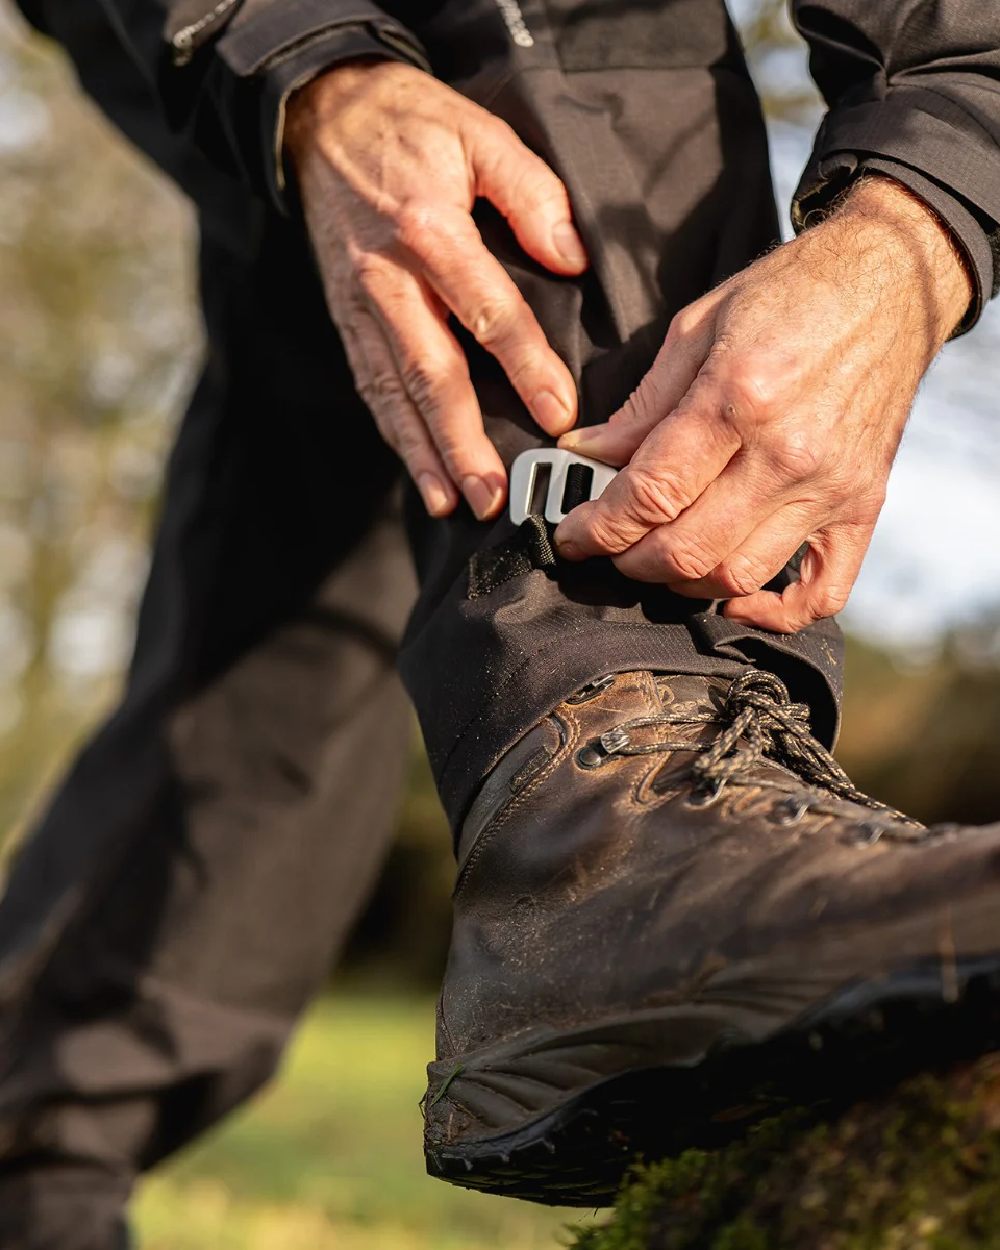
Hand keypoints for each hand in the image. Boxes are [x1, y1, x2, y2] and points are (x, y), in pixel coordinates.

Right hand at [284, 59, 586, 520]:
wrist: (321, 120)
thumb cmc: (411, 126)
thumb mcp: (479, 132)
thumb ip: (530, 192)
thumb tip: (570, 258)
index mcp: (427, 230)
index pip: (487, 312)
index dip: (526, 367)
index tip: (558, 416)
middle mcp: (387, 281)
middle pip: (430, 373)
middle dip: (461, 442)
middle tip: (492, 496)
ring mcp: (359, 307)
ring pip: (393, 394)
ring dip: (422, 455)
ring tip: (450, 505)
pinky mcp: (345, 322)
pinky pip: (370, 386)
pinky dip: (394, 435)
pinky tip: (418, 474)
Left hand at [553, 176, 971, 631]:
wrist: (895, 282)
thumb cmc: (791, 293)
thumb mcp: (698, 326)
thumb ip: (640, 406)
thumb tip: (582, 455)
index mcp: (738, 397)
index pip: (649, 494)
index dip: (596, 528)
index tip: (570, 536)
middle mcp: (787, 453)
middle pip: (686, 549)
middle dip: (627, 560)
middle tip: (608, 547)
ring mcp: (830, 487)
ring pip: (738, 576)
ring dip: (682, 584)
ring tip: (658, 558)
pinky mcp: (863, 506)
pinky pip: (821, 594)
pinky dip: (772, 615)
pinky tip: (735, 600)